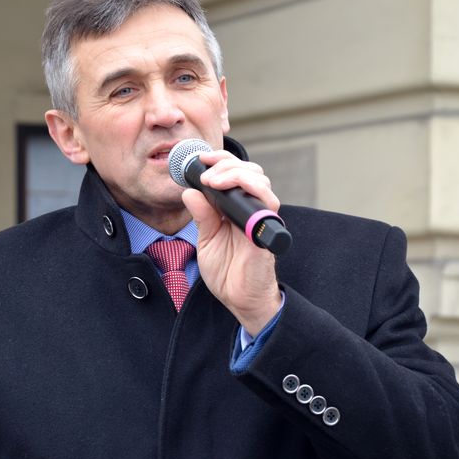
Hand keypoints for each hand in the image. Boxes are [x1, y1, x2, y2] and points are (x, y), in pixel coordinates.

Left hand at [181, 150, 281, 335]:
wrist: (239, 299)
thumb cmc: (226, 271)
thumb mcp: (207, 238)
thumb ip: (202, 215)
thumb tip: (190, 191)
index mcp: (236, 209)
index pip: (236, 173)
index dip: (221, 161)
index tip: (201, 159)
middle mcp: (252, 210)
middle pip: (251, 171)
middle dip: (226, 164)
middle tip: (205, 172)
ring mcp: (261, 219)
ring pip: (261, 181)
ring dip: (235, 173)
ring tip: (213, 181)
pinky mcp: (266, 231)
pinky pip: (267, 203)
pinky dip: (250, 190)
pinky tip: (229, 192)